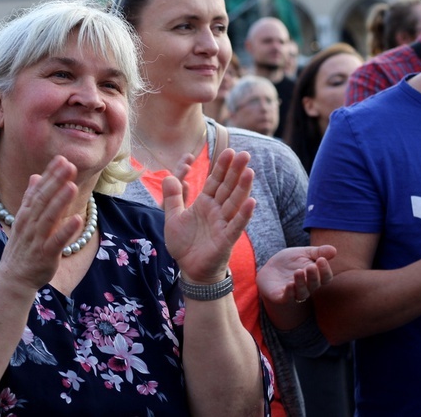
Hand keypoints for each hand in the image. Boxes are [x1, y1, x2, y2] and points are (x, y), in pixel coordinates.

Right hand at [0, 156, 83, 290]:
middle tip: (69, 165)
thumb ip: (31, 198)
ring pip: (49, 218)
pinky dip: (66, 230)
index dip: (50, 175)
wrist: (13, 278)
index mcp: (26, 215)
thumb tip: (35, 176)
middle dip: (56, 182)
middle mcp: (30, 224)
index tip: (62, 159)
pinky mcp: (45, 255)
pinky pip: (56, 241)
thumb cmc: (22, 247)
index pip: (38, 190)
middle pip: (43, 200)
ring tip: (72, 185)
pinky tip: (77, 219)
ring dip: (60, 201)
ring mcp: (37, 240)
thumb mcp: (23, 220)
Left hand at [163, 149, 254, 282]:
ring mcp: (223, 224)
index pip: (214, 181)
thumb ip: (172, 198)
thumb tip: (168, 176)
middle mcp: (216, 211)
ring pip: (234, 203)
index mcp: (204, 204)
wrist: (190, 269)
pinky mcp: (226, 239)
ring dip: (243, 188)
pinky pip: (236, 225)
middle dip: (235, 171)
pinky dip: (244, 214)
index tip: (228, 151)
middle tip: (244, 154)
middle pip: (227, 188)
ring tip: (250, 171)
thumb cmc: (185, 244)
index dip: (221, 167)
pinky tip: (252, 202)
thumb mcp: (173, 217)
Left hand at [257, 245, 336, 304]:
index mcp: (315, 276)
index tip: (321, 259)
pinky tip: (289, 284)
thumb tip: (334, 250)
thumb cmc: (289, 262)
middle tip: (311, 266)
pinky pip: (287, 297)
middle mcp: (307, 287)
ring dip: (301, 283)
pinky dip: (289, 292)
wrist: (269, 269)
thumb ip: (317, 252)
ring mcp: (294, 293)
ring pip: (302, 292)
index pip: (325, 277)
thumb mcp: (303, 253)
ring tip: (298, 272)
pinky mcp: (281, 297)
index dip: (325, 270)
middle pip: (314, 284)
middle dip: (313, 276)